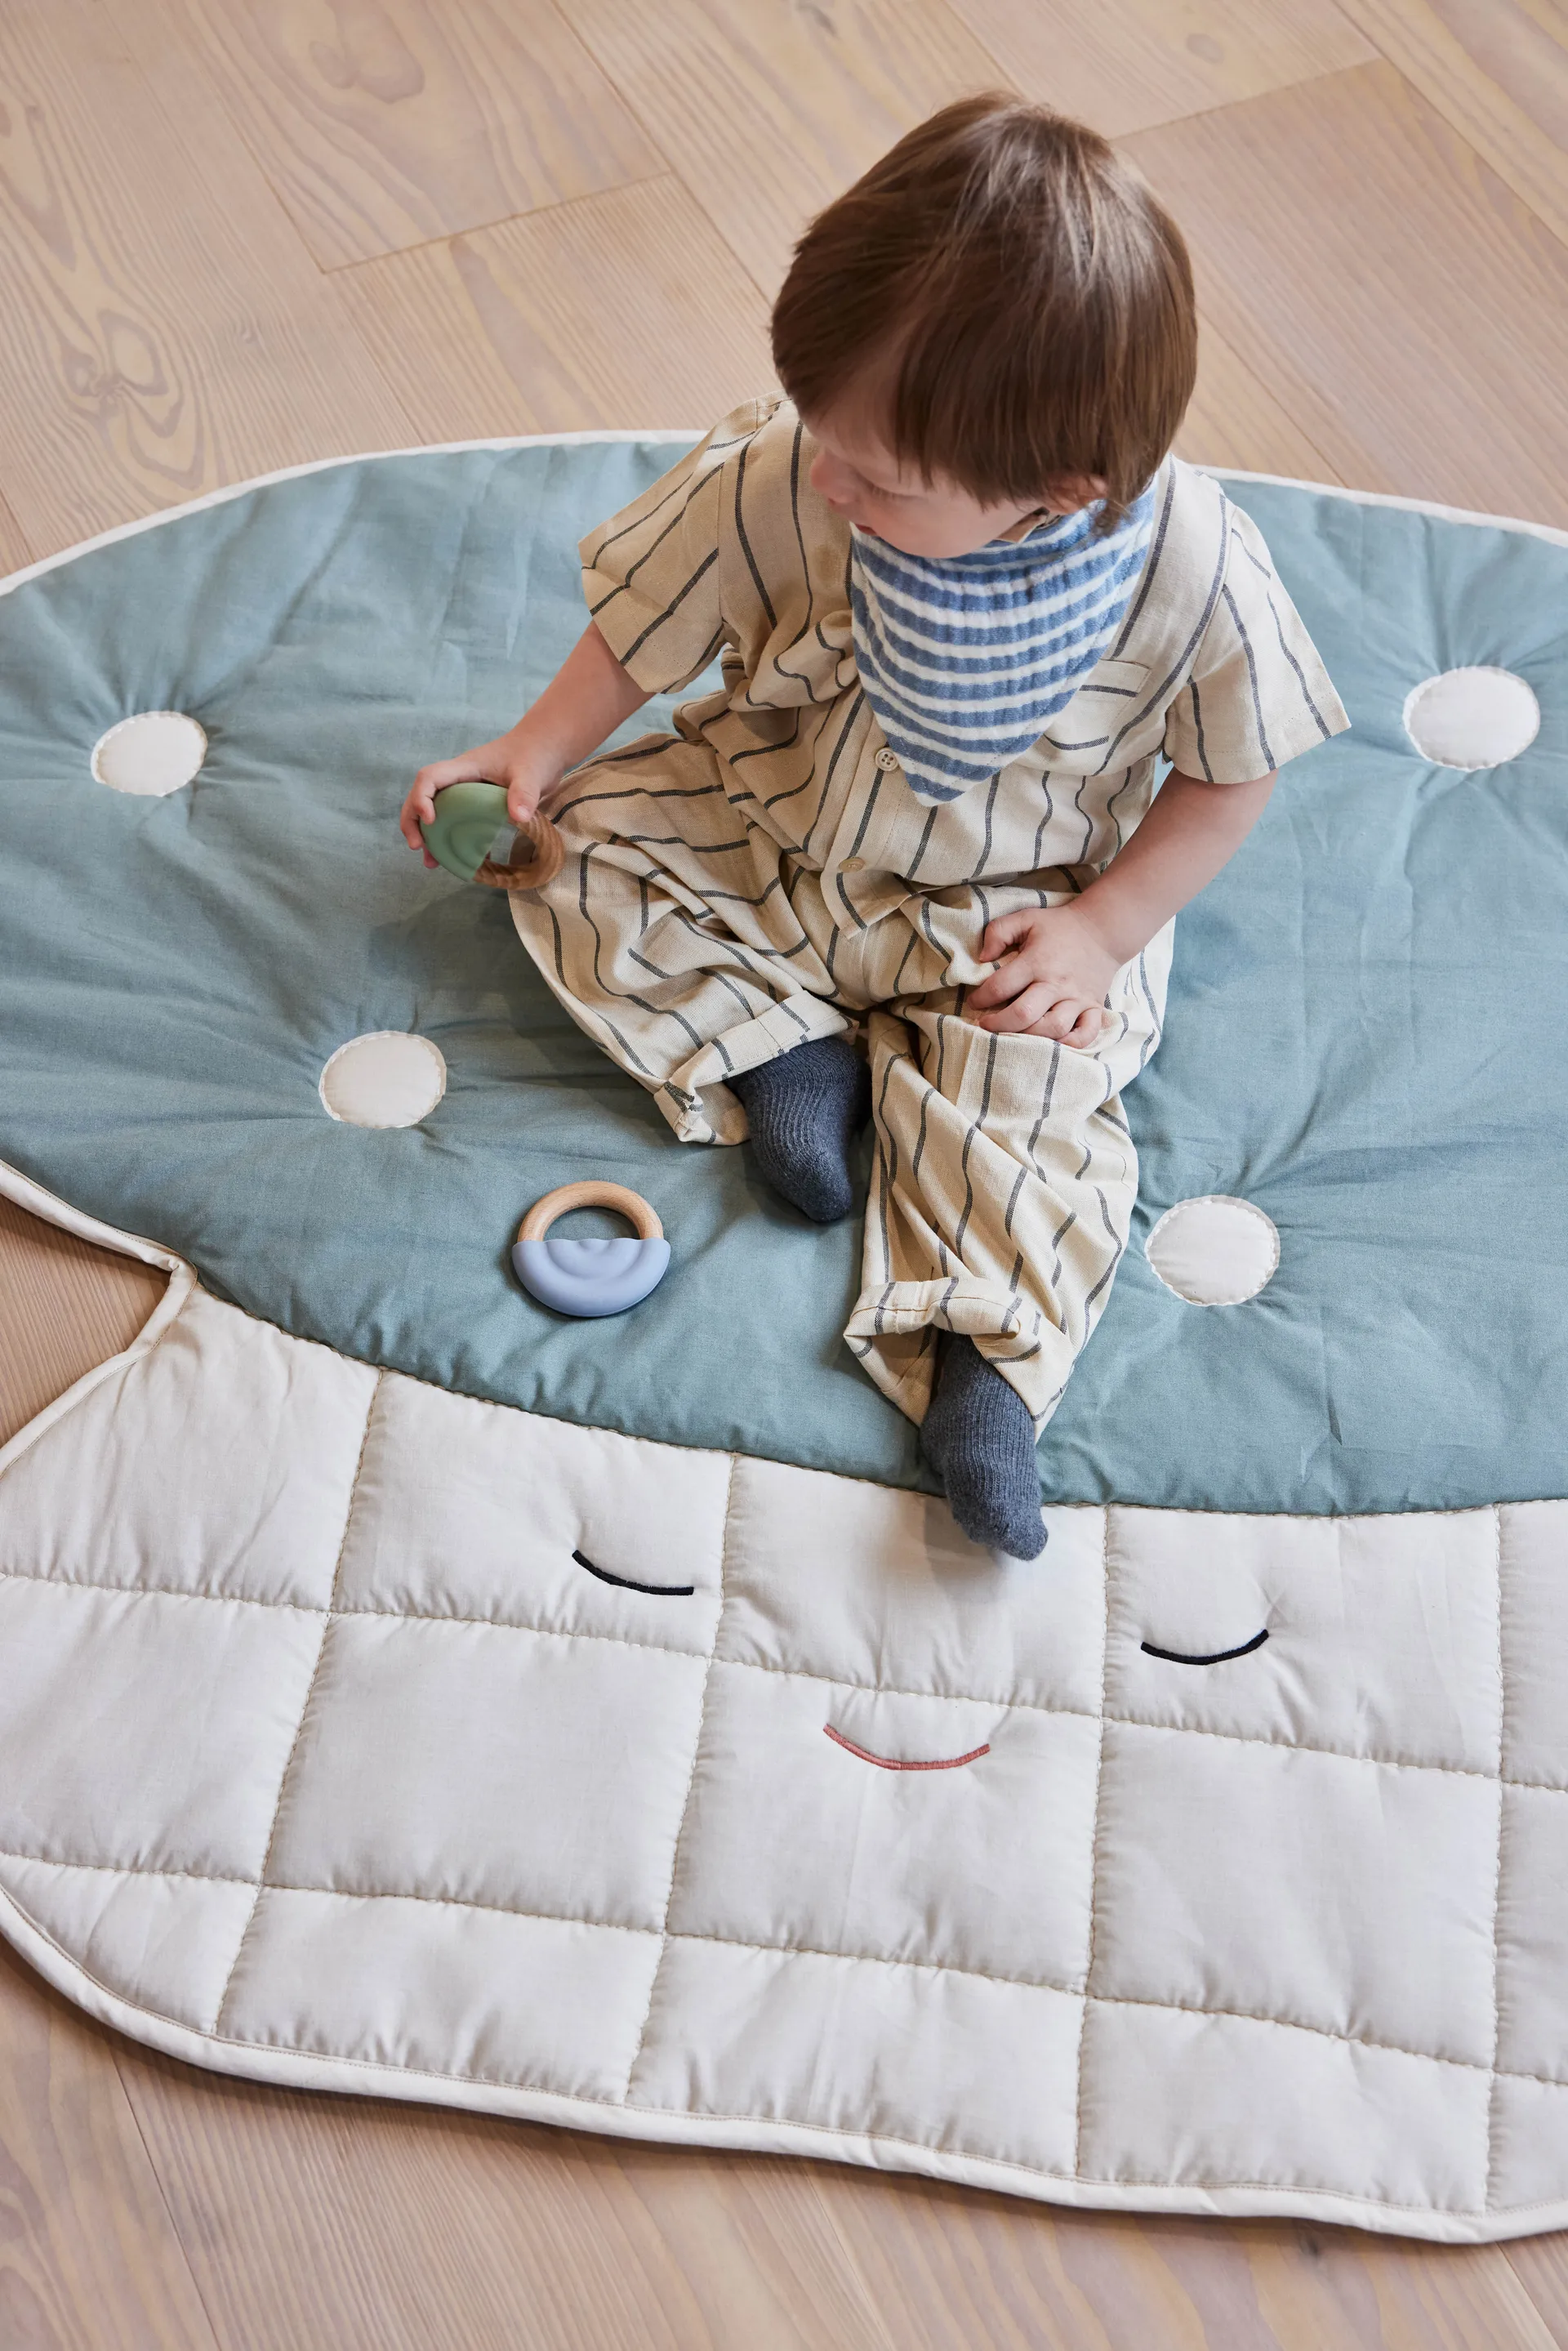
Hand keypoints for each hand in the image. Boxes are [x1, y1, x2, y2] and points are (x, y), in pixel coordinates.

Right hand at [399, 730, 558, 863]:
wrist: (545, 749)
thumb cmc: (534, 754)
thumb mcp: (531, 774)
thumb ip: (524, 793)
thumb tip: (519, 818)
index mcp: (464, 768)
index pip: (430, 778)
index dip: (422, 798)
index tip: (430, 821)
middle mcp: (459, 780)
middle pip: (424, 796)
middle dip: (414, 821)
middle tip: (417, 847)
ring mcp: (467, 793)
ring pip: (438, 813)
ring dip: (431, 837)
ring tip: (431, 863)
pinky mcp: (479, 806)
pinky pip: (460, 824)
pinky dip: (458, 842)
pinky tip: (465, 863)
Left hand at [968, 902, 1117, 1044]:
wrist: (1103, 929)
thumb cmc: (1059, 926)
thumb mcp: (1025, 918)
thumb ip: (998, 932)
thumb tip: (982, 958)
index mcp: (1036, 962)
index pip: (1000, 987)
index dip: (980, 998)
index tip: (974, 1002)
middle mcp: (1056, 984)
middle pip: (1024, 1015)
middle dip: (998, 1025)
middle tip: (986, 1024)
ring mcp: (1077, 998)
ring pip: (1052, 1028)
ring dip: (1029, 1037)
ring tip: (1013, 1035)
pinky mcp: (1093, 1007)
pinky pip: (1085, 1034)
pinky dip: (1070, 1044)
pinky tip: (1054, 1045)